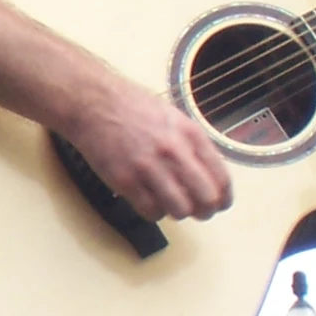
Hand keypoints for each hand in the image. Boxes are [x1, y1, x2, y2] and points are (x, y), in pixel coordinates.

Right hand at [62, 79, 231, 221]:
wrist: (92, 103)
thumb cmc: (132, 108)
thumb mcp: (173, 117)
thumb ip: (192, 144)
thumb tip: (208, 174)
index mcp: (190, 134)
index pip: (221, 178)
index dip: (223, 198)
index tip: (219, 204)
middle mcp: (173, 151)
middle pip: (205, 198)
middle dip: (205, 211)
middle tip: (199, 212)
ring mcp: (148, 167)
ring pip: (179, 209)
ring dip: (179, 212)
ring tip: (171, 206)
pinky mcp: (124, 180)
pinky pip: (150, 211)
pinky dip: (154, 212)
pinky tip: (150, 202)